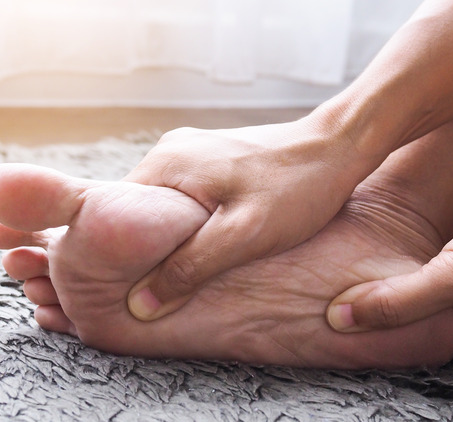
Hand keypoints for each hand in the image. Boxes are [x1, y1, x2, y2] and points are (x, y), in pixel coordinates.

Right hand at [125, 114, 374, 320]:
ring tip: (190, 268)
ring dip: (171, 238)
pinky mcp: (214, 158)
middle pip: (136, 214)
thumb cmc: (299, 188)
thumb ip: (190, 268)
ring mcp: (193, 151)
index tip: (128, 289)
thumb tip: (139, 305)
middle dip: (145, 250)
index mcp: (166, 164)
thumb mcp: (244, 235)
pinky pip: (186, 197)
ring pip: (164, 208)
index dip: (117, 258)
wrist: (341, 146)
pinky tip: (212, 242)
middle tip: (164, 287)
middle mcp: (171, 151)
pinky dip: (190, 222)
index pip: (111, 218)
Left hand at [328, 130, 452, 362]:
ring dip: (399, 272)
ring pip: (425, 286)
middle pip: (417, 316)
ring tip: (359, 261)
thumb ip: (395, 302)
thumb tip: (339, 319)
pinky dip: (418, 254)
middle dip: (385, 298)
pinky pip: (438, 262)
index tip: (338, 308)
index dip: (378, 326)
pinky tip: (393, 241)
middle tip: (341, 283)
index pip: (415, 345)